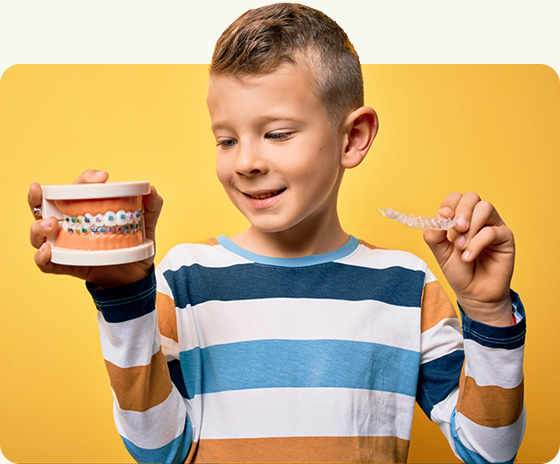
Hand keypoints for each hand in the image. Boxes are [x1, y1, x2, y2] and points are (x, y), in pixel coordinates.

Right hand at [28, 169, 163, 287]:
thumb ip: (151, 206)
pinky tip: (48, 250)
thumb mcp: (146, 222)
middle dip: (37, 196)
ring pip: (38, 234)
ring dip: (39, 227)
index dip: (85, 179)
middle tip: (42, 190)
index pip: (76, 187)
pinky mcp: (66, 265)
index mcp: (84, 207)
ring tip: (51, 223)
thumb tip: (152, 190)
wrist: (136, 274)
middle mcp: (68, 222)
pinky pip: (46, 263)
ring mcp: (64, 244)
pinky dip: (42, 257)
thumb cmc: (134, 243)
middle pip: (42, 205)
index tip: (103, 178)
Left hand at [423, 192, 514, 325]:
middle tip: (456, 230)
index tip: (442, 218)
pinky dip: (476, 243)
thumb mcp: (440, 252)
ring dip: (470, 227)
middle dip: (461, 211)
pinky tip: (468, 257)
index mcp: (460, 217)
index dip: (449, 204)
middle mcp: (477, 218)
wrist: (473, 292)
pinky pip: (492, 231)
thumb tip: (437, 218)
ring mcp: (493, 225)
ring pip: (485, 208)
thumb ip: (434, 235)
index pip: (456, 198)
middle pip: (471, 197)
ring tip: (461, 247)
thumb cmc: (458, 270)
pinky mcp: (505, 237)